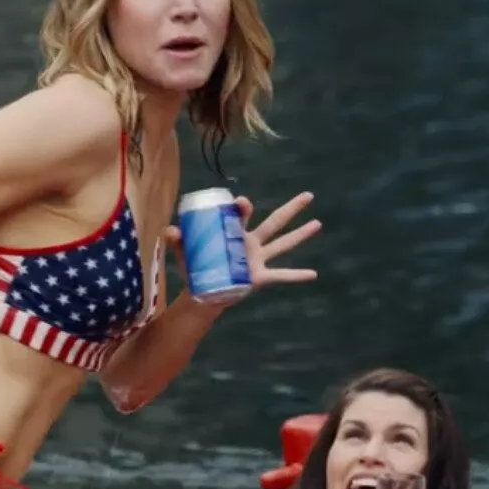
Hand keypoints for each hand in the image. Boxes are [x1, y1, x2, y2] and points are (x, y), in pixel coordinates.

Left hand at [162, 192, 319, 296]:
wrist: (202, 293)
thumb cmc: (196, 266)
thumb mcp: (184, 251)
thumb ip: (177, 240)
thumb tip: (170, 230)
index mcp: (234, 231)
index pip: (243, 213)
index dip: (244, 205)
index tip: (242, 202)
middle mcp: (251, 242)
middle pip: (275, 222)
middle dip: (291, 209)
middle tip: (309, 195)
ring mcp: (259, 258)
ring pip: (284, 244)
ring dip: (301, 235)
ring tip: (318, 224)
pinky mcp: (260, 276)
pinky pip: (282, 274)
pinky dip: (296, 275)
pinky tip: (313, 274)